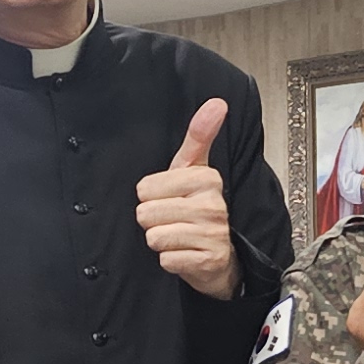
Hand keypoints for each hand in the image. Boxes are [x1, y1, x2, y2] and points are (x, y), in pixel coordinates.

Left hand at [135, 98, 239, 298]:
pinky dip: (170, 260)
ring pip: (154, 237)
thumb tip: (217, 103)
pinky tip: (184, 253)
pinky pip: (166, 259)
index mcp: (207, 178)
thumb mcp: (194, 169)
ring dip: (160, 240)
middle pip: (146, 213)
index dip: (151, 197)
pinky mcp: (208, 260)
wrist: (218, 255)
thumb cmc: (198, 208)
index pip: (145, 188)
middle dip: (154, 220)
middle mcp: (213, 204)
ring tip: (178, 236)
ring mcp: (213, 233)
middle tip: (173, 220)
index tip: (170, 198)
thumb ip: (199, 135)